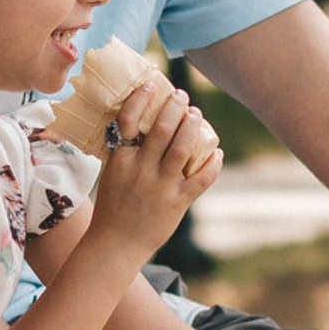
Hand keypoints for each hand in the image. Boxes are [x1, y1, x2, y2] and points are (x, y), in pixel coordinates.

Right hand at [89, 83, 221, 252]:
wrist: (116, 244)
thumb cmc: (113, 208)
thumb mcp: (112, 175)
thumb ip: (126, 154)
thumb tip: (141, 127)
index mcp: (121, 161)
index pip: (128, 121)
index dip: (141, 99)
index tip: (151, 85)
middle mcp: (140, 170)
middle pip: (161, 129)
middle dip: (175, 108)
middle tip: (182, 96)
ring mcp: (160, 186)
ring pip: (182, 148)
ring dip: (192, 127)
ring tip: (196, 114)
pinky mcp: (177, 202)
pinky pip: (201, 178)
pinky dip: (212, 164)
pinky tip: (216, 152)